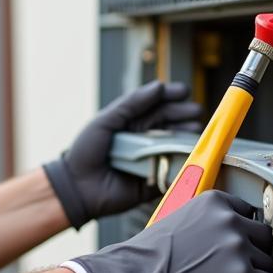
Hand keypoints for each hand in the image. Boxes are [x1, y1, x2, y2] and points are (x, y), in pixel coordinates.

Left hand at [43, 81, 201, 228]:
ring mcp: (153, 159)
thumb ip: (131, 103)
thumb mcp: (106, 121)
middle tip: (196, 112)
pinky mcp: (156, 181)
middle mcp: (147, 139)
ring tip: (195, 131)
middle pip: (172, 124)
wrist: (77, 187)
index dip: (172, 98)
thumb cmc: (87, 150)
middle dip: (184, 117)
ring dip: (188, 138)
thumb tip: (159, 86)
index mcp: (135, 123)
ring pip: (176, 146)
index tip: (184, 92)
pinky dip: (184, 164)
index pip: (159, 106)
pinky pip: (173, 172)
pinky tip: (193, 155)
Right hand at [66, 191, 272, 272]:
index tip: (232, 253)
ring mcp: (237, 246)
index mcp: (212, 202)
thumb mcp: (177, 225)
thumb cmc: (146, 263)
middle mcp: (228, 218)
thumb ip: (206, 226)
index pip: (249, 214)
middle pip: (264, 239)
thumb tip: (225, 241)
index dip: (242, 238)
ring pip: (268, 266)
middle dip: (250, 260)